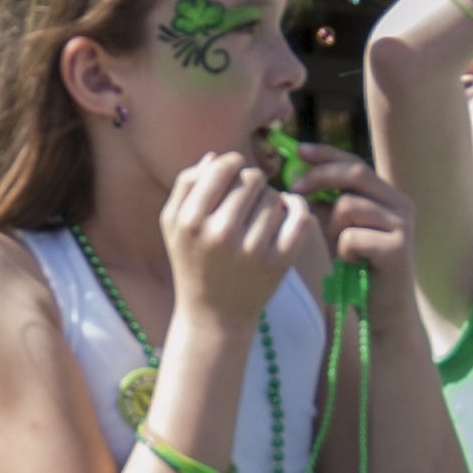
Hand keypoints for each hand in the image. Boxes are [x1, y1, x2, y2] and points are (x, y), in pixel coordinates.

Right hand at [159, 152, 312, 326]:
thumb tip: (215, 157)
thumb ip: (186, 185)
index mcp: (191, 220)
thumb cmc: (192, 261)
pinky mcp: (279, 262)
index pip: (224, 167)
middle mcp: (220, 233)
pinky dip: (298, 208)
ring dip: (271, 201)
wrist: (214, 315)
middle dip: (252, 184)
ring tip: (259, 216)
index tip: (234, 175)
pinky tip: (289, 210)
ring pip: (275, 198)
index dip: (232, 164)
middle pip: (253, 179)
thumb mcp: (173, 225)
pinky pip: (300, 217)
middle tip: (247, 200)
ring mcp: (252, 249)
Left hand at [284, 144, 416, 282]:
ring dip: (332, 228)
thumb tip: (299, 176)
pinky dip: (342, 252)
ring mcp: (403, 225)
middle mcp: (401, 204)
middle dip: (319, 177)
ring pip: (348, 207)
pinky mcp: (398, 248)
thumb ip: (327, 203)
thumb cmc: (357, 267)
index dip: (327, 154)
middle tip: (294, 188)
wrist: (384, 310)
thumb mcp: (338, 229)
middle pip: (355, 173)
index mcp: (388, 196)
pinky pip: (351, 238)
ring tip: (343, 250)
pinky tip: (354, 265)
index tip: (298, 150)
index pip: (355, 163)